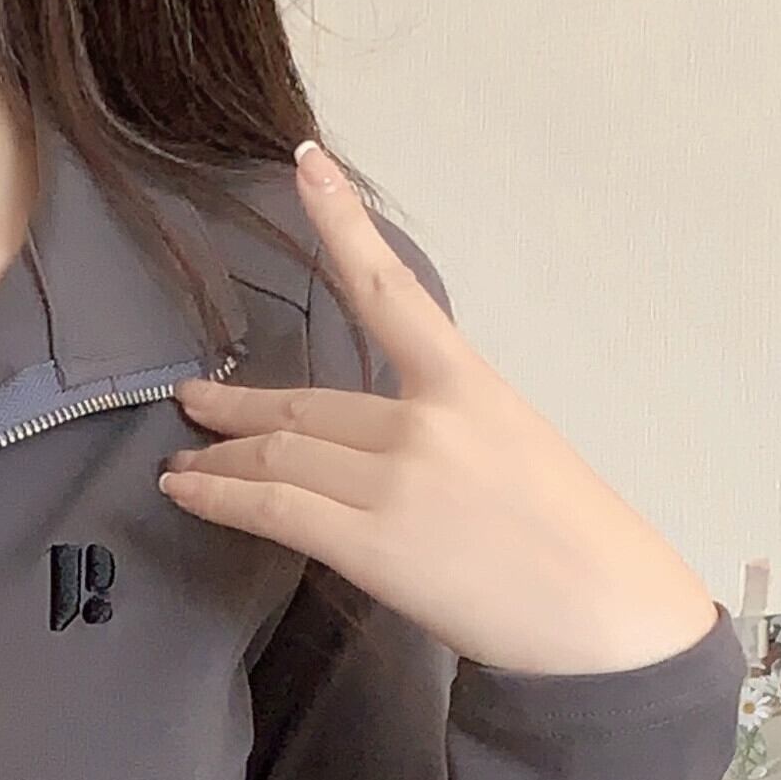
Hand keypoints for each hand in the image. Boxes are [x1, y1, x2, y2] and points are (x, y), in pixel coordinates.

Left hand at [156, 140, 719, 679]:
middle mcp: (425, 420)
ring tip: (180, 462)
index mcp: (469, 384)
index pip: (391, 291)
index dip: (341, 223)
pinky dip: (220, 496)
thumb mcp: (516, 450)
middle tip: (192, 401)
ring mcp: (395, 481)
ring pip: (280, 453)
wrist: (600, 612)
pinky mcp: (371, 543)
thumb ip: (447, 433)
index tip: (305, 166)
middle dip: (240, 405)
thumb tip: (382, 449)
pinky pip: (274, 508)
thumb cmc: (572, 542)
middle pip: (307, 403)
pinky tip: (187, 491)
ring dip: (221, 457)